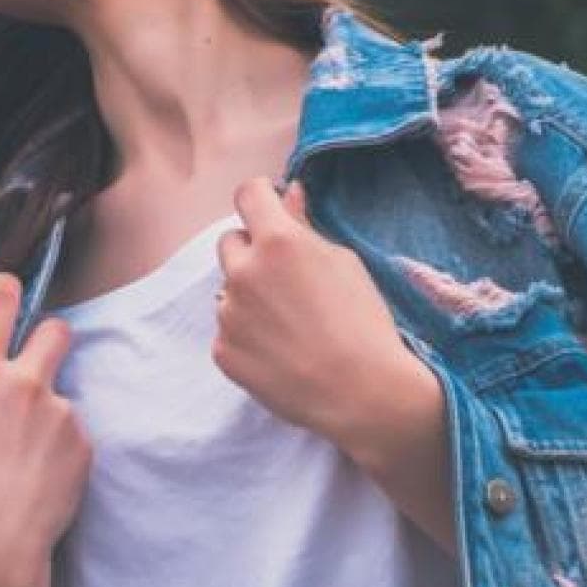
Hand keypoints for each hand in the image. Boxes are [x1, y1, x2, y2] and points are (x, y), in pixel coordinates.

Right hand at [0, 274, 92, 586]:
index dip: (7, 292)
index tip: (11, 290)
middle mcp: (20, 382)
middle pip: (56, 330)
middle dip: (53, 341)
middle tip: (40, 367)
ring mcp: (58, 410)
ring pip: (63, 397)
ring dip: (52, 419)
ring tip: (26, 465)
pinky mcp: (83, 441)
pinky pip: (75, 437)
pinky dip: (64, 454)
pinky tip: (42, 483)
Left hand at [213, 177, 454, 549]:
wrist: (362, 392)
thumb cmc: (364, 323)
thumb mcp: (345, 263)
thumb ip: (306, 226)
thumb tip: (287, 193)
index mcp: (277, 242)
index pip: (247, 195)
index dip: (261, 198)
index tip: (272, 209)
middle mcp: (243, 273)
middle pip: (231, 242)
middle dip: (253, 251)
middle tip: (288, 279)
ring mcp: (227, 315)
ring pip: (229, 290)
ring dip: (250, 296)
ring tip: (290, 324)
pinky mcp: (223, 351)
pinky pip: (229, 330)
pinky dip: (248, 335)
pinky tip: (281, 351)